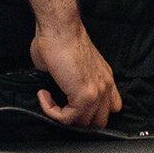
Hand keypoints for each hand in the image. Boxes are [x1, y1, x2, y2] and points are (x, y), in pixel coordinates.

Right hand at [28, 8, 121, 130]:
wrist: (59, 29)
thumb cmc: (59, 40)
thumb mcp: (71, 66)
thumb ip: (69, 83)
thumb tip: (56, 91)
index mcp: (104, 79)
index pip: (111, 108)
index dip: (90, 112)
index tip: (69, 104)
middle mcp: (105, 87)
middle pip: (98, 121)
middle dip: (76, 119)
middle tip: (59, 107)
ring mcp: (97, 93)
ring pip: (82, 123)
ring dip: (61, 116)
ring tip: (47, 98)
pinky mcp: (84, 97)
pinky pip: (66, 118)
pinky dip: (51, 111)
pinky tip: (43, 95)